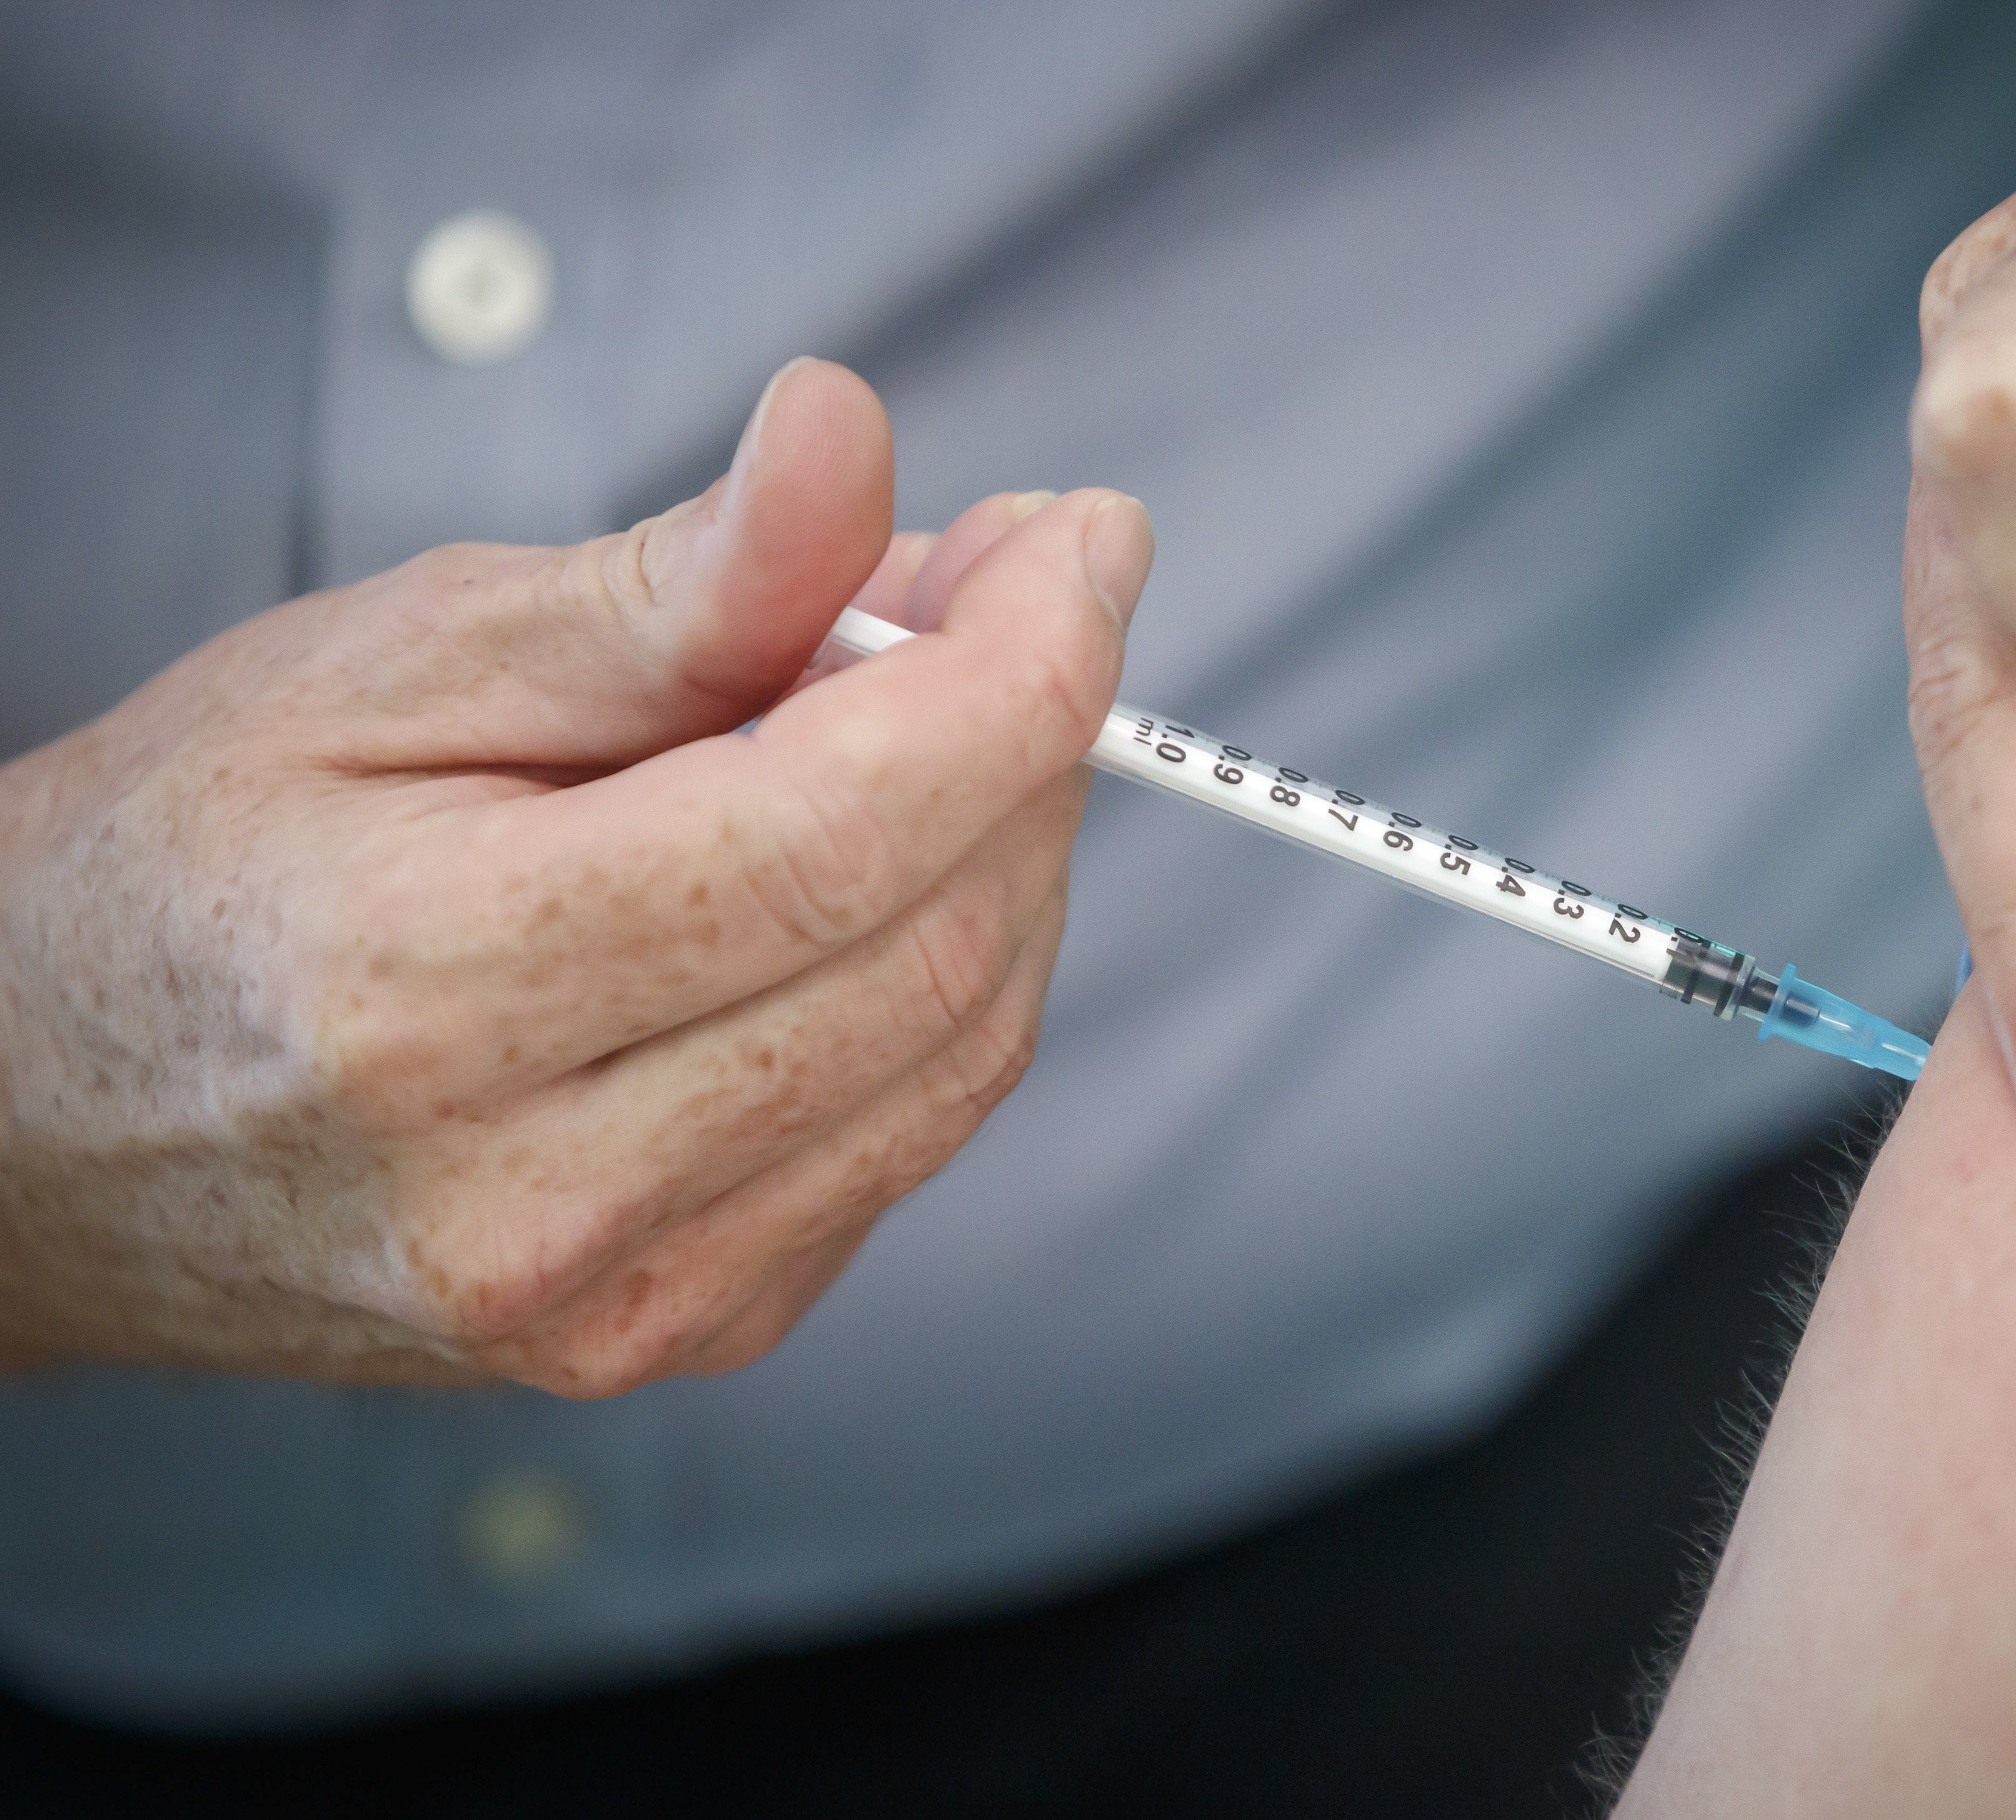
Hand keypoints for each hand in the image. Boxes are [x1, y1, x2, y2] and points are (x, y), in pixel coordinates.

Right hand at [0, 358, 1154, 1395]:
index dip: (1017, 666)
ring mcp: (624, 1300)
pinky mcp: (684, 1329)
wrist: (52, 1119)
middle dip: (1026, 741)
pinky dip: (942, 972)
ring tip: (925, 713)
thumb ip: (660, 584)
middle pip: (934, 942)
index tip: (1081, 540)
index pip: (841, 829)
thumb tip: (851, 437)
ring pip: (961, 1049)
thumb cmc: (202, 858)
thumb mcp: (396, 659)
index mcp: (433, 991)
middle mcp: (539, 1195)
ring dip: (1006, 852)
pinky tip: (868, 872)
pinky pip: (909, 1130)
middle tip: (1001, 594)